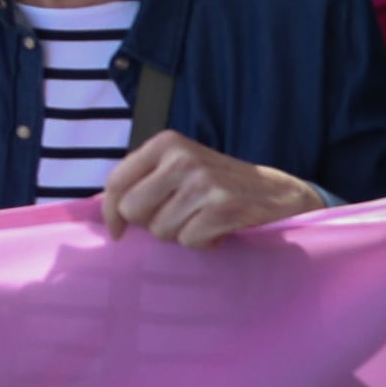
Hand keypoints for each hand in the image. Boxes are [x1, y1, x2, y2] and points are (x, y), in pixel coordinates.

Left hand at [95, 132, 327, 248]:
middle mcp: (181, 158)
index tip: (116, 232)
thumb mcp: (181, 169)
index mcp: (166, 144)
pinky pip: (189, 240)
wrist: (281, 194)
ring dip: (182, 234)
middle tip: (180, 219)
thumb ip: (145, 182)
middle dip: (153, 224)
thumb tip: (104, 210)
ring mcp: (203, 182)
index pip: (117, 181)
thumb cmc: (221, 185)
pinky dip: (203, 242)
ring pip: (161, 230)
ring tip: (203, 221)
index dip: (111, 212)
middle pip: (134, 211)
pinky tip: (220, 229)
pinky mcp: (223, 206)